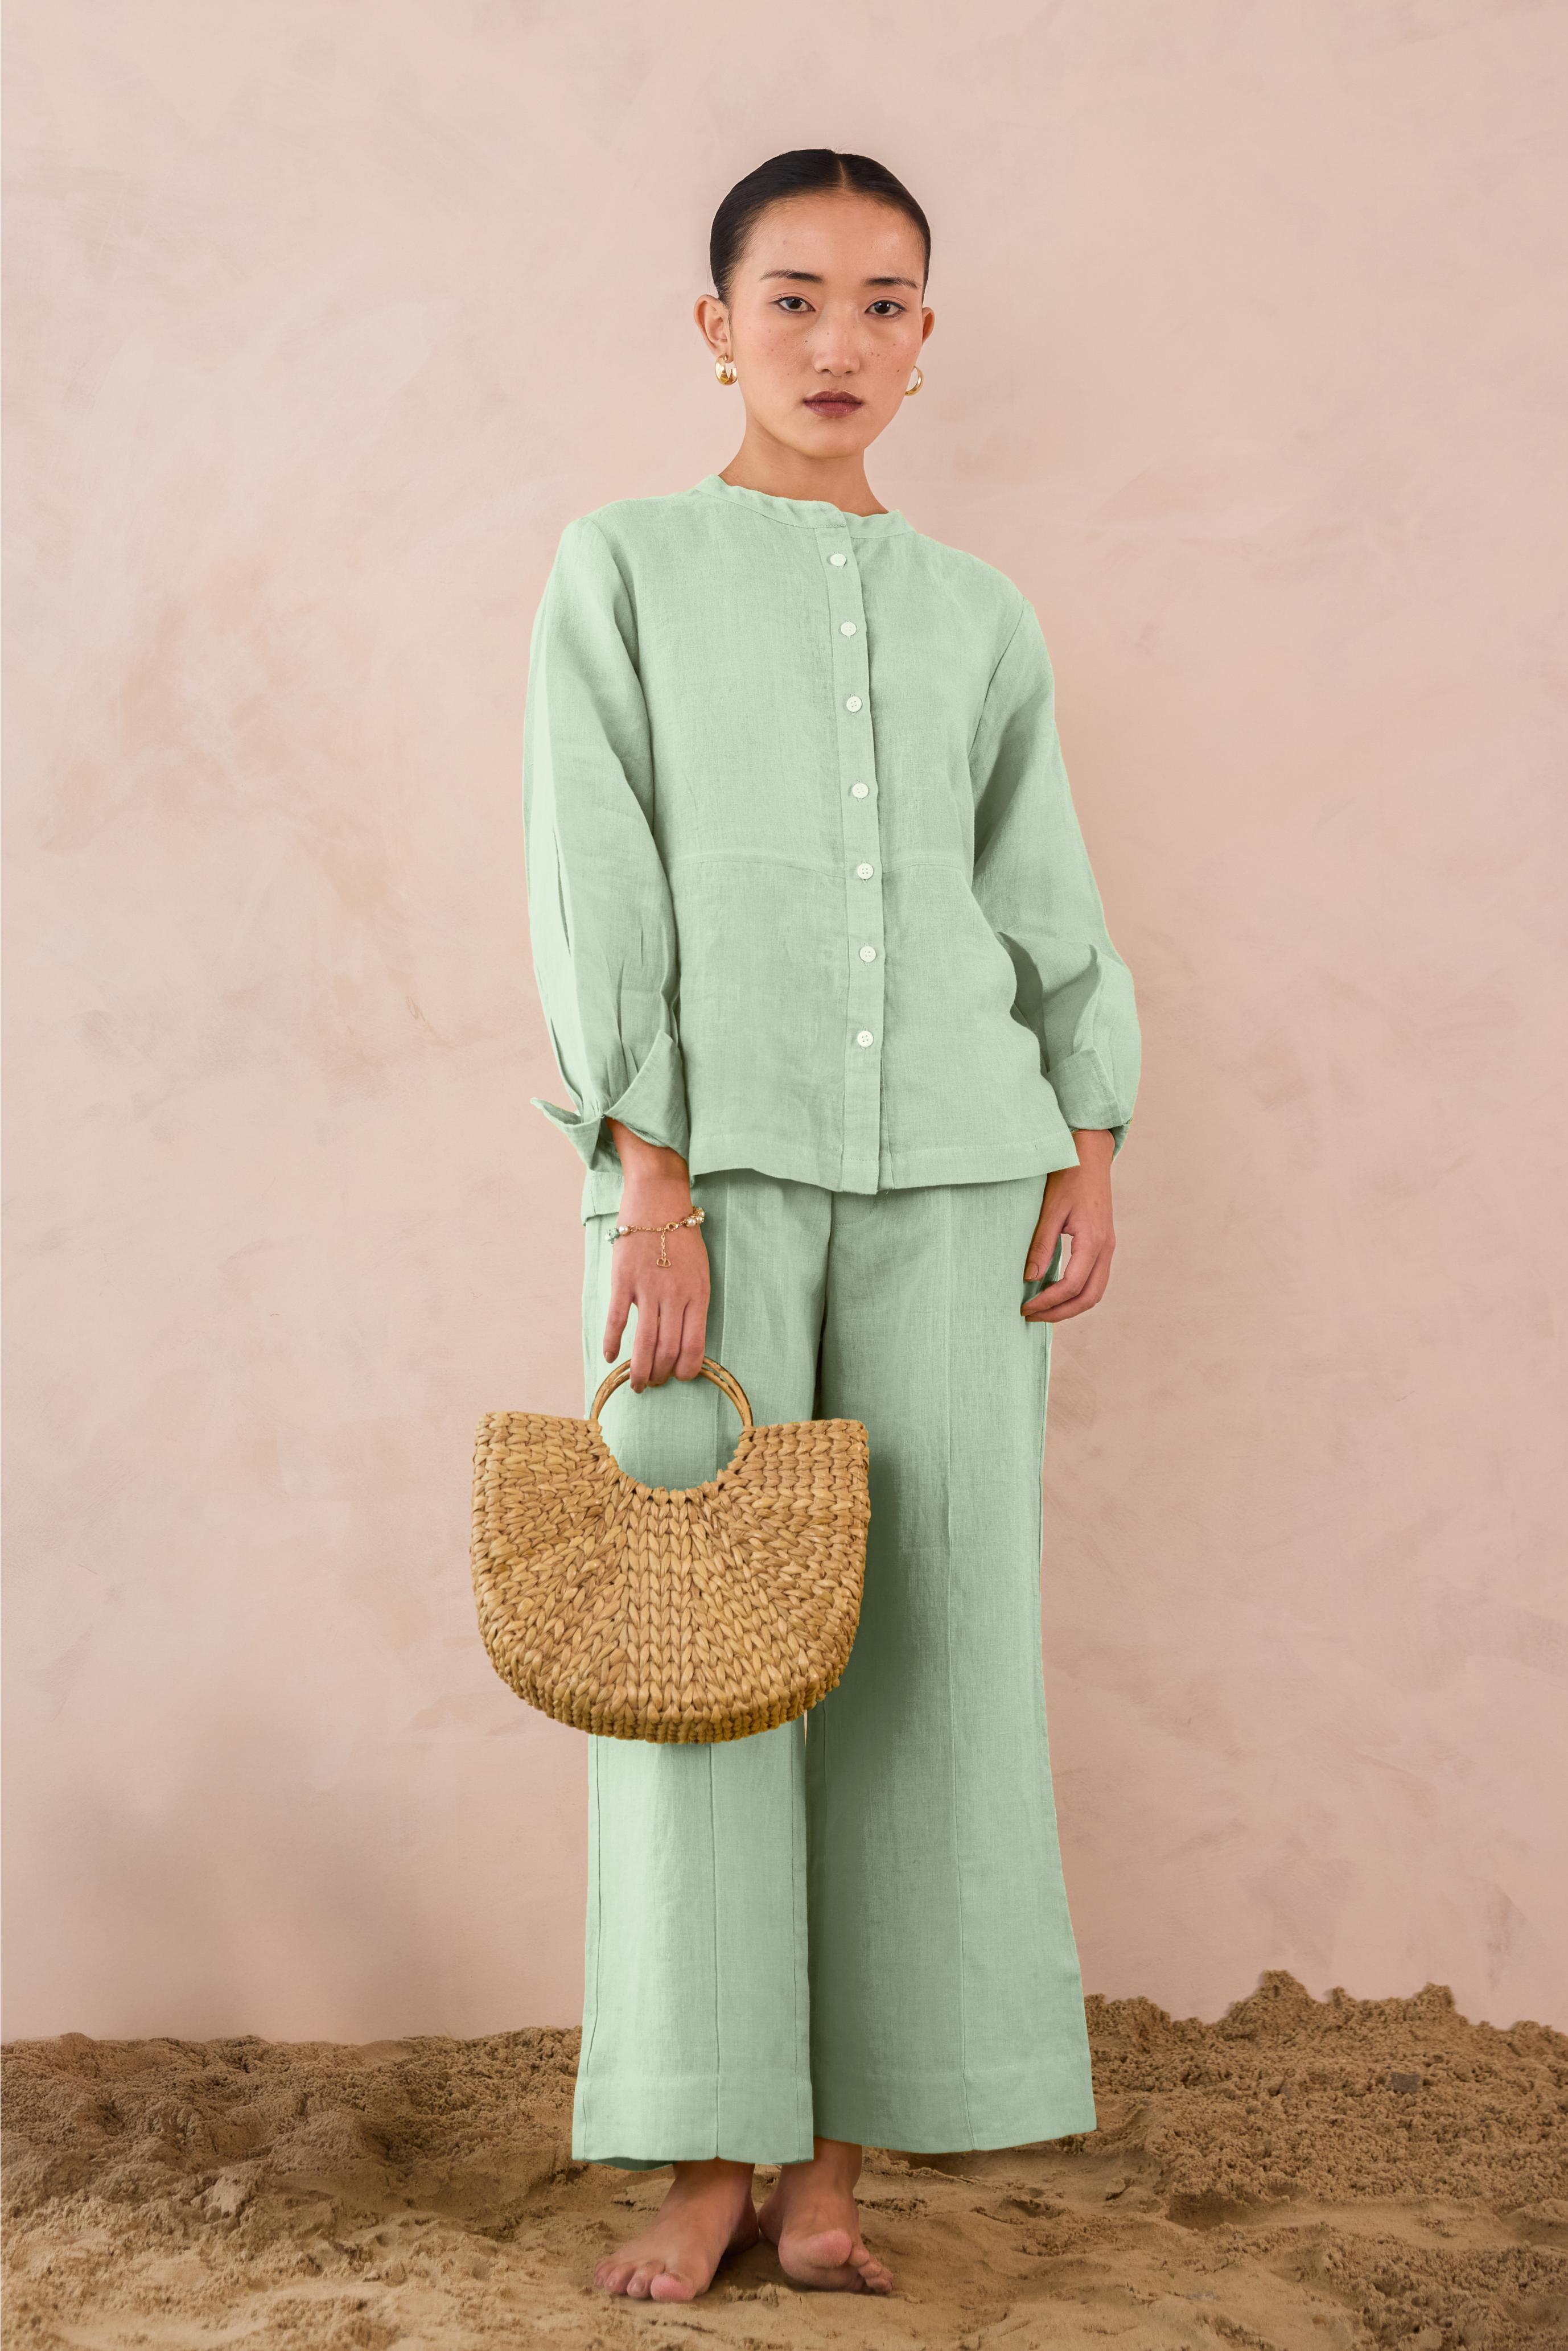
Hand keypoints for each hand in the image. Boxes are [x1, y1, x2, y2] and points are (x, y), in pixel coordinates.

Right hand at [603, 1122, 710, 1387]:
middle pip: (667, 1351)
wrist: (659, 1198)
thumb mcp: (700, 1269)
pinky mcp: (623, 1281)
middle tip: (653, 1383)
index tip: (678, 1378)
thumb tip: (686, 1337)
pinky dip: (612, 1343)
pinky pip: (616, 1321)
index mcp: (699, 1295)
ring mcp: (648, 1289)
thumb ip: (694, 1302)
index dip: (686, 1370)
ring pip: (644, 1344)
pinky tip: (610, 1357)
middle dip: (660, 1375)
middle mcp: (675, 1296)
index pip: (695, 1347)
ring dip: (639, 1371)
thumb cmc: (681, 1235)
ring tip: (636, 1384)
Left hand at [1021, 1130, 1116, 1323]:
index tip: (1025, 1307)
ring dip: (1070, 1306)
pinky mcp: (1104, 1244)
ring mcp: (1108, 1247)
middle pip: (1088, 1298)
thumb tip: (1030, 1278)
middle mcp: (1106, 1248)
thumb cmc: (1069, 1176)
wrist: (1090, 1155)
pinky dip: (1077, 1293)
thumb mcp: (1050, 1210)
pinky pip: (1095, 1279)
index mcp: (1093, 1241)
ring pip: (1095, 1292)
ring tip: (1043, 1309)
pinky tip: (1056, 1291)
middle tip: (1032, 1315)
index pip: (1071, 1286)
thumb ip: (1042, 1245)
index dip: (1048, 1302)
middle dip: (1060, 1312)